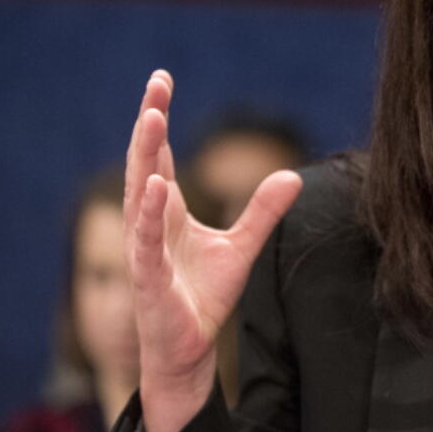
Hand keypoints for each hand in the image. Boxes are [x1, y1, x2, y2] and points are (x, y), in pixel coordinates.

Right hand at [123, 70, 301, 431]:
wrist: (189, 350)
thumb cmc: (203, 297)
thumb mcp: (243, 247)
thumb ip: (263, 211)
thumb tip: (292, 175)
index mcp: (168, 211)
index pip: (160, 155)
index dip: (160, 119)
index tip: (162, 81)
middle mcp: (151, 223)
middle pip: (145, 162)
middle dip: (149, 123)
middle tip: (156, 84)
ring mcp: (145, 248)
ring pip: (139, 194)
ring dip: (145, 155)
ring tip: (151, 118)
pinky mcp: (148, 278)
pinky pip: (146, 241)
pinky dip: (149, 214)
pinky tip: (156, 187)